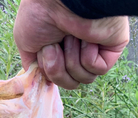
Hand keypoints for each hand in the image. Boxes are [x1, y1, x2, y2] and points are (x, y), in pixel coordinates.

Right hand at [13, 0, 129, 89]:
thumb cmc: (40, 13)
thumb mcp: (25, 44)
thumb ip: (35, 67)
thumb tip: (46, 83)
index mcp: (59, 47)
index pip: (54, 78)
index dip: (47, 71)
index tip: (43, 52)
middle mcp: (76, 49)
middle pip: (68, 83)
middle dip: (57, 68)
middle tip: (54, 45)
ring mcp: (94, 49)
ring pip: (82, 79)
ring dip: (71, 61)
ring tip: (71, 37)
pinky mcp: (111, 49)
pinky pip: (96, 71)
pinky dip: (87, 57)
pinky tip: (86, 39)